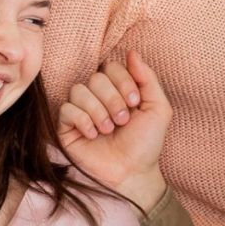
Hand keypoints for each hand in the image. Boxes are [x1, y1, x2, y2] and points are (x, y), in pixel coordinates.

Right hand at [56, 50, 171, 208]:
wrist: (132, 172)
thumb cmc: (146, 143)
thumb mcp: (158, 109)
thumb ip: (148, 79)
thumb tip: (132, 53)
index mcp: (118, 89)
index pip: (111, 66)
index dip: (122, 81)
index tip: (134, 103)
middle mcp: (98, 97)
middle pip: (95, 78)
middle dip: (112, 99)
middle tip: (122, 121)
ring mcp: (81, 111)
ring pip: (78, 90)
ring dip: (97, 111)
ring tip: (108, 130)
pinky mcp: (67, 127)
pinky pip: (66, 109)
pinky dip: (83, 120)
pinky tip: (94, 134)